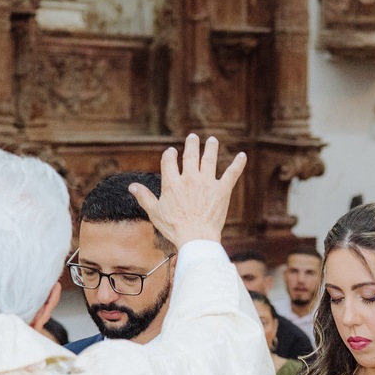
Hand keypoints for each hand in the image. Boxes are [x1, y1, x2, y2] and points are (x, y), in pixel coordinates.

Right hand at [130, 134, 246, 247]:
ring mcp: (207, 182)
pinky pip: (231, 173)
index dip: (170, 155)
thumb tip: (131, 186)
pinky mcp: (222, 190)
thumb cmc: (174, 227)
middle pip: (190, 155)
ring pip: (209, 159)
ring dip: (211, 147)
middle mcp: (190, 178)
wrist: (196, 237)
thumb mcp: (155, 212)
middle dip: (191, 144)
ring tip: (212, 140)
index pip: (169, 161)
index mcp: (172, 182)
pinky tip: (242, 156)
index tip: (172, 152)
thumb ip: (144, 197)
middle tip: (193, 137)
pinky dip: (238, 164)